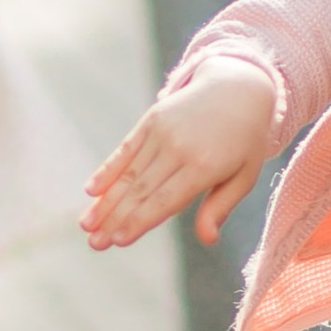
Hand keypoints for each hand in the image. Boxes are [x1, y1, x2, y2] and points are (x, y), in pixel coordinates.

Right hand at [83, 58, 278, 250]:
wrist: (238, 86)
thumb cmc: (244, 140)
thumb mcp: (244, 176)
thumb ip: (221, 207)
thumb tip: (208, 240)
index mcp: (204, 166)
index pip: (164, 200)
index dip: (139, 221)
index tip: (118, 241)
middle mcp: (179, 148)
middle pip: (141, 190)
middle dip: (114, 219)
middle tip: (93, 244)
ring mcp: (163, 132)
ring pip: (129, 173)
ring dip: (105, 201)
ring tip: (86, 225)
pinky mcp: (152, 119)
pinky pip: (126, 149)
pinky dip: (107, 169)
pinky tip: (91, 189)